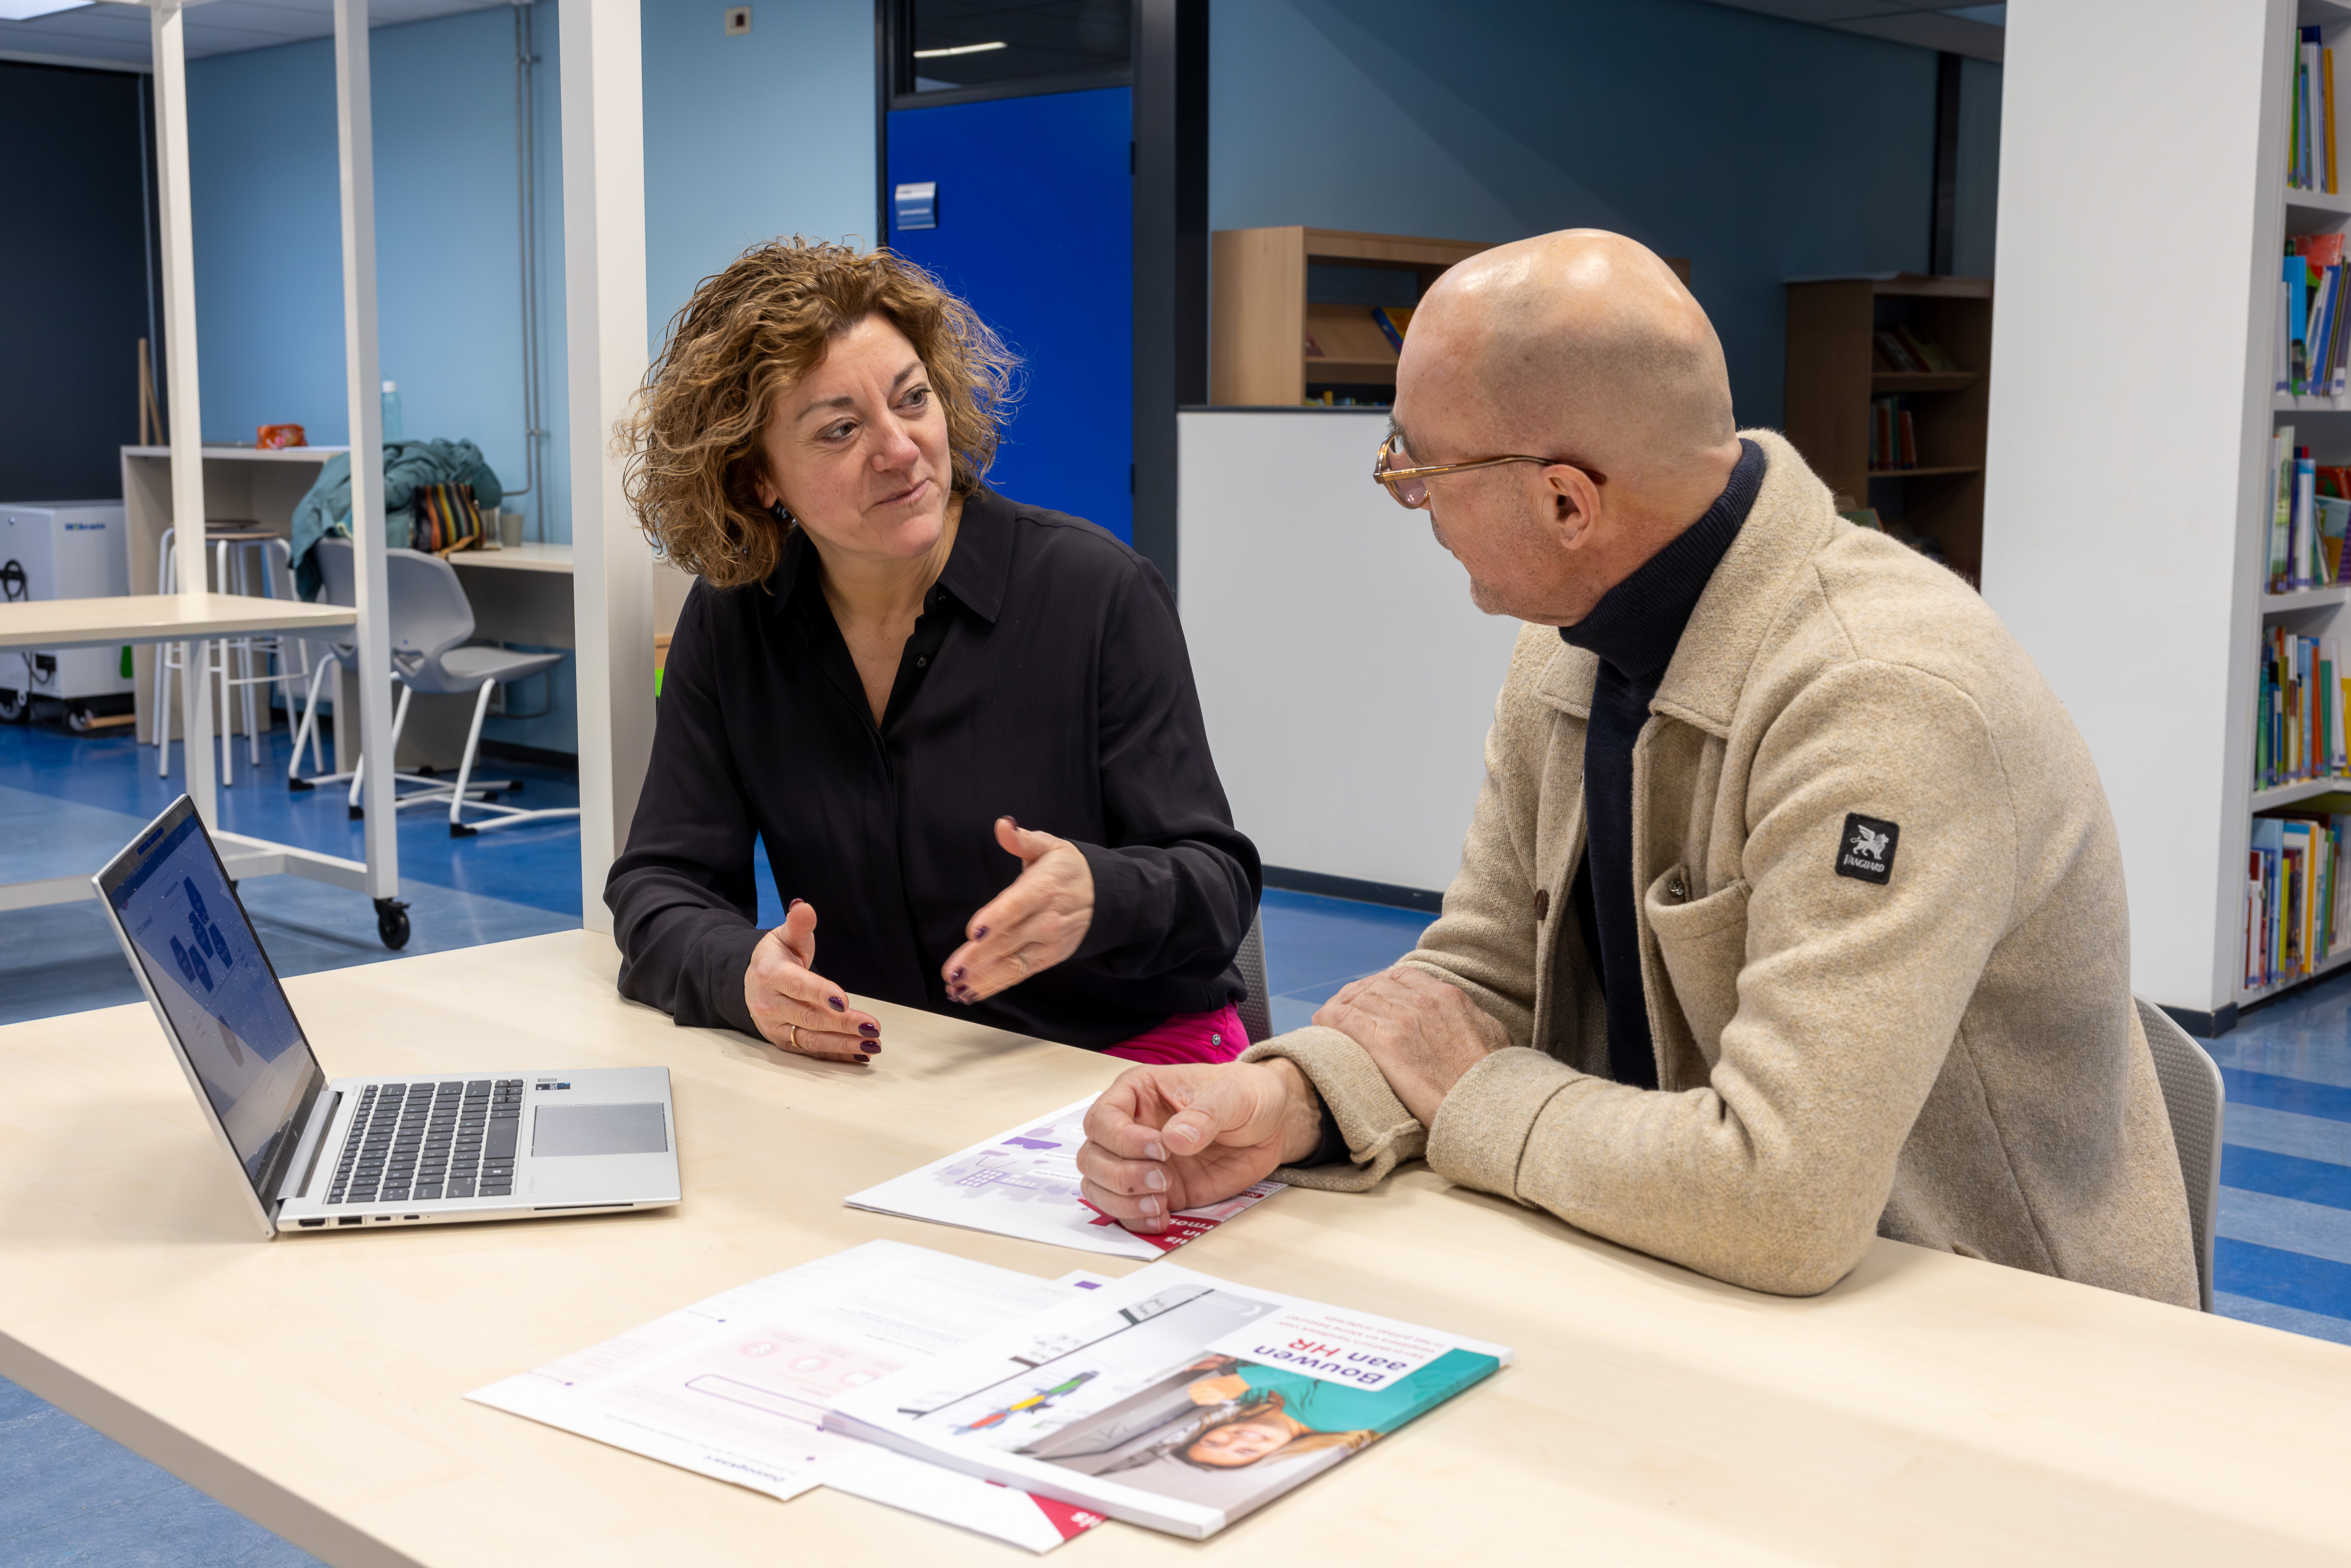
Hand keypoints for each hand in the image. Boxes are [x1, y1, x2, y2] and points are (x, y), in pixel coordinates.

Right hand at [742, 899, 881, 1063]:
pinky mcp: (784, 1042)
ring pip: (812, 1039)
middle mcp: (770, 1004)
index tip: (843, 1001)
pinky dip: (837, 1054)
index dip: (820, 993)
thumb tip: (803, 906)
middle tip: (872, 1026)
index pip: (797, 986)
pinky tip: (860, 1054)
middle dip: (843, 1024)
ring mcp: (776, 1026)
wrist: (751, 982)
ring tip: (873, 1044)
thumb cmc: (775, 958)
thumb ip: (797, 924)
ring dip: (844, 1044)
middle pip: (809, 1017)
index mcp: (770, 974)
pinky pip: (811, 1051)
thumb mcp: (783, 936)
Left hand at [941, 817, 1094, 1004]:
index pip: (1015, 906)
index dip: (995, 919)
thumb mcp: (1049, 846)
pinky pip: (1018, 975)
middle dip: (977, 958)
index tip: (975, 932)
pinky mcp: (1047, 959)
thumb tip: (1003, 825)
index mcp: (1042, 889)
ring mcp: (1047, 944)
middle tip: (952, 970)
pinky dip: (994, 985)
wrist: (1105, 897)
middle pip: (1007, 941)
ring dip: (982, 978)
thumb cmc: (1069, 869)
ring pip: (1011, 964)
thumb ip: (1022, 839)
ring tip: (955, 986)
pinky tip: (971, 991)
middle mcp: (1045, 921)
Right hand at [1075, 1060, 1323, 1233]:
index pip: (1102, 1119)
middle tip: (1162, 1181)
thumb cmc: (1246, 1095)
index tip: (1160, 1149)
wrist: (1271, 1125)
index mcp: (1138, 1093)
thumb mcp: (1233, 1095)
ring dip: (1123, 1202)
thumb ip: (1204, 1115)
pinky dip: (1135, 1220)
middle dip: (1121, 1176)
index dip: (1122, 1139)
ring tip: (1161, 1204)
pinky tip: (1162, 1219)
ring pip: (1099, 1187)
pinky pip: (1125, 1211)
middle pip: (1091, 1157)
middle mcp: (1130, 1128)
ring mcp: (1139, 1162)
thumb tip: (1174, 1140)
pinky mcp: (1156, 1191)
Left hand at [1312, 966, 1508, 1125]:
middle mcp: (1422, 1001)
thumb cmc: (1494, 1081)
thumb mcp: (1492, 1036)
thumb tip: (1467, 1022)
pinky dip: (1329, 1019)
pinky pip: (1345, 1019)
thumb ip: (1472, 1020)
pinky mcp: (1384, 1044)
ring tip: (1329, 1019)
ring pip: (1357, 998)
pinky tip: (1320, 1024)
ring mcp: (1401, 1019)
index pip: (1402, 977)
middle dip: (1357, 995)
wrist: (1487, 1104)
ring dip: (1340, 1007)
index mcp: (1448, 997)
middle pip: (1375, 985)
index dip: (1382, 986)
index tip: (1373, 997)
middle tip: (1345, 1008)